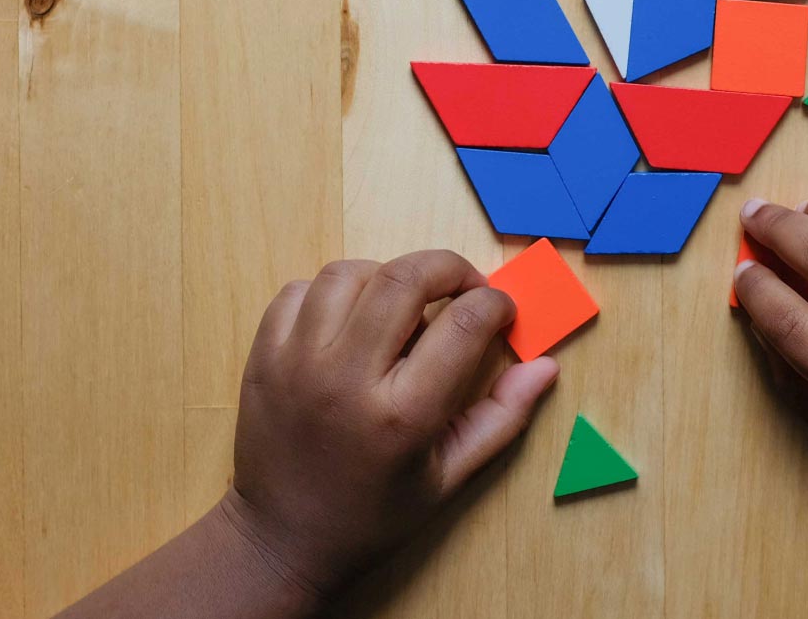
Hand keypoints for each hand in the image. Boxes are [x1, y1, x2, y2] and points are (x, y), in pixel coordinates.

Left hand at [219, 250, 558, 605]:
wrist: (280, 540)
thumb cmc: (374, 513)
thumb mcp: (449, 477)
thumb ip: (502, 417)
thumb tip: (545, 366)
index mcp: (403, 415)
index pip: (464, 324)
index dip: (496, 304)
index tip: (502, 311)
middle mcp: (346, 379)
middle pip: (405, 278)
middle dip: (449, 268)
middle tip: (463, 287)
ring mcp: (296, 362)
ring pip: (349, 272)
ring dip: (389, 274)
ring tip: (404, 303)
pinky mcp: (262, 355)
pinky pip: (299, 289)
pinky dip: (333, 291)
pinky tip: (352, 318)